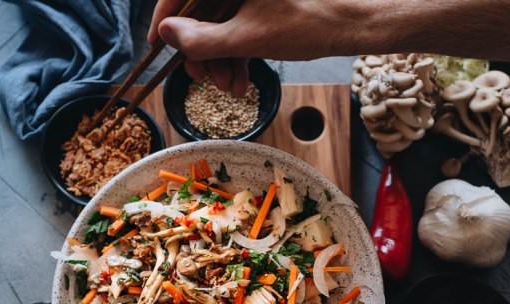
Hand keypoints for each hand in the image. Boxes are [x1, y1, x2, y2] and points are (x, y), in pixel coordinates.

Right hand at [147, 0, 369, 94]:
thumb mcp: (248, 38)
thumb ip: (203, 38)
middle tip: (205, 80)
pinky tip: (241, 80)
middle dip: (202, 50)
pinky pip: (238, 26)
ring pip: (220, 22)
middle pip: (200, 10)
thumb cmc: (307, 24)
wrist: (351, 23)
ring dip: (221, 60)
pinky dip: (237, 54)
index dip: (165, 19)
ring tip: (232, 88)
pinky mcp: (262, 2)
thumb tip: (167, 33)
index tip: (157, 46)